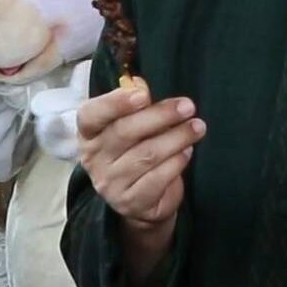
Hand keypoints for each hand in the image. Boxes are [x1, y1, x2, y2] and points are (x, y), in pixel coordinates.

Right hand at [77, 83, 203, 229]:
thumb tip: (140, 84)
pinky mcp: (130, 202)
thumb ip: (135, 104)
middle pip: (125, 132)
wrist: (141, 200)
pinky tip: (187, 152)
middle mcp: (93, 158)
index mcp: (89, 133)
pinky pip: (157, 178)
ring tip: (197, 127)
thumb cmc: (136, 150)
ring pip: (146, 155)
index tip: (143, 94)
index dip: (115, 103)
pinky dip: (176, 162)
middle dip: (160, 116)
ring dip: (176, 138)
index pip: (91, 115)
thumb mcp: (132, 125)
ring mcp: (110, 183)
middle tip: (188, 107)